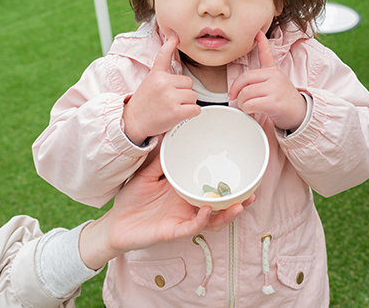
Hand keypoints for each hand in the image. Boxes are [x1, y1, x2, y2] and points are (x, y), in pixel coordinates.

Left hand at [78, 155, 253, 269]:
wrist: (115, 223)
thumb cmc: (131, 200)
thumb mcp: (148, 174)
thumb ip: (161, 159)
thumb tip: (171, 137)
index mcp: (185, 194)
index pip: (211, 189)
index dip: (228, 184)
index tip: (242, 172)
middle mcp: (189, 208)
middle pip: (220, 206)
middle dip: (238, 201)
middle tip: (253, 192)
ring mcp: (183, 220)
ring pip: (213, 220)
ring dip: (228, 213)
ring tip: (241, 203)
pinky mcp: (174, 231)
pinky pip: (193, 227)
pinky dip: (203, 219)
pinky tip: (208, 209)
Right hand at [123, 33, 199, 144]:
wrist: (133, 122)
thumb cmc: (143, 104)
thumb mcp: (149, 82)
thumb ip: (161, 72)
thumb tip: (169, 58)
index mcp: (157, 75)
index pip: (164, 56)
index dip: (171, 44)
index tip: (176, 36)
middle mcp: (164, 83)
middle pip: (189, 83)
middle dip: (184, 92)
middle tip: (170, 100)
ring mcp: (171, 97)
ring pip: (193, 96)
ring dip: (187, 103)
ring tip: (172, 107)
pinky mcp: (176, 112)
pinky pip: (196, 109)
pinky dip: (191, 113)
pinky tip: (179, 114)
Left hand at [228, 31, 305, 130]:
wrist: (300, 115)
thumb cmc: (285, 101)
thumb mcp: (277, 84)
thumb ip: (263, 78)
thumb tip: (246, 80)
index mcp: (274, 72)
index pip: (266, 55)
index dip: (261, 43)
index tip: (258, 33)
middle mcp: (274, 77)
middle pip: (245, 79)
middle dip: (236, 90)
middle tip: (235, 97)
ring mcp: (274, 88)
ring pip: (245, 93)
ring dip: (241, 103)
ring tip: (247, 107)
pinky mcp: (273, 102)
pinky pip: (249, 104)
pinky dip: (246, 110)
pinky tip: (252, 112)